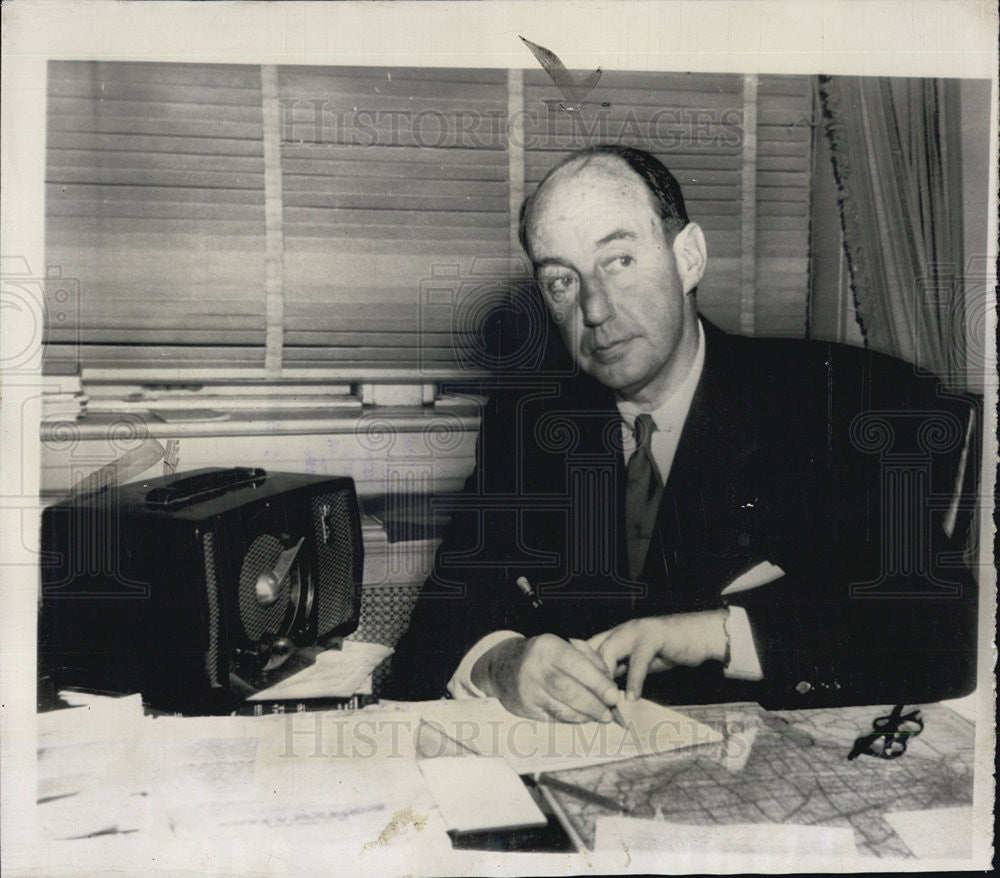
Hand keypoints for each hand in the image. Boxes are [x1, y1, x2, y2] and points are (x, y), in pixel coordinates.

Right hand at [471, 633, 621, 722]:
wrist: (504, 666)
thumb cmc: (544, 655)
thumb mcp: (565, 645)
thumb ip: (590, 659)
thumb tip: (610, 684)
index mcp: (547, 647)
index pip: (576, 666)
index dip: (598, 683)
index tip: (614, 696)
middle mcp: (534, 668)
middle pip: (568, 691)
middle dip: (594, 704)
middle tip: (610, 712)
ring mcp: (527, 690)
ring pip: (562, 708)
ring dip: (585, 715)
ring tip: (600, 716)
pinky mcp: (524, 708)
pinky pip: (554, 718)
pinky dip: (572, 720)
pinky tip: (583, 717)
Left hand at [587, 610, 729, 701]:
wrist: (699, 634)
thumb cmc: (668, 648)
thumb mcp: (637, 661)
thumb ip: (620, 671)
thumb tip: (605, 694)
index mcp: (614, 635)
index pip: (586, 650)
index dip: (579, 671)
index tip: (578, 696)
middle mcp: (620, 630)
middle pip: (592, 650)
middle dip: (587, 677)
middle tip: (590, 704)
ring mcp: (636, 630)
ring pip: (609, 651)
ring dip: (606, 679)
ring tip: (607, 702)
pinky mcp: (653, 635)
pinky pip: (638, 659)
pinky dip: (634, 680)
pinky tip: (632, 698)